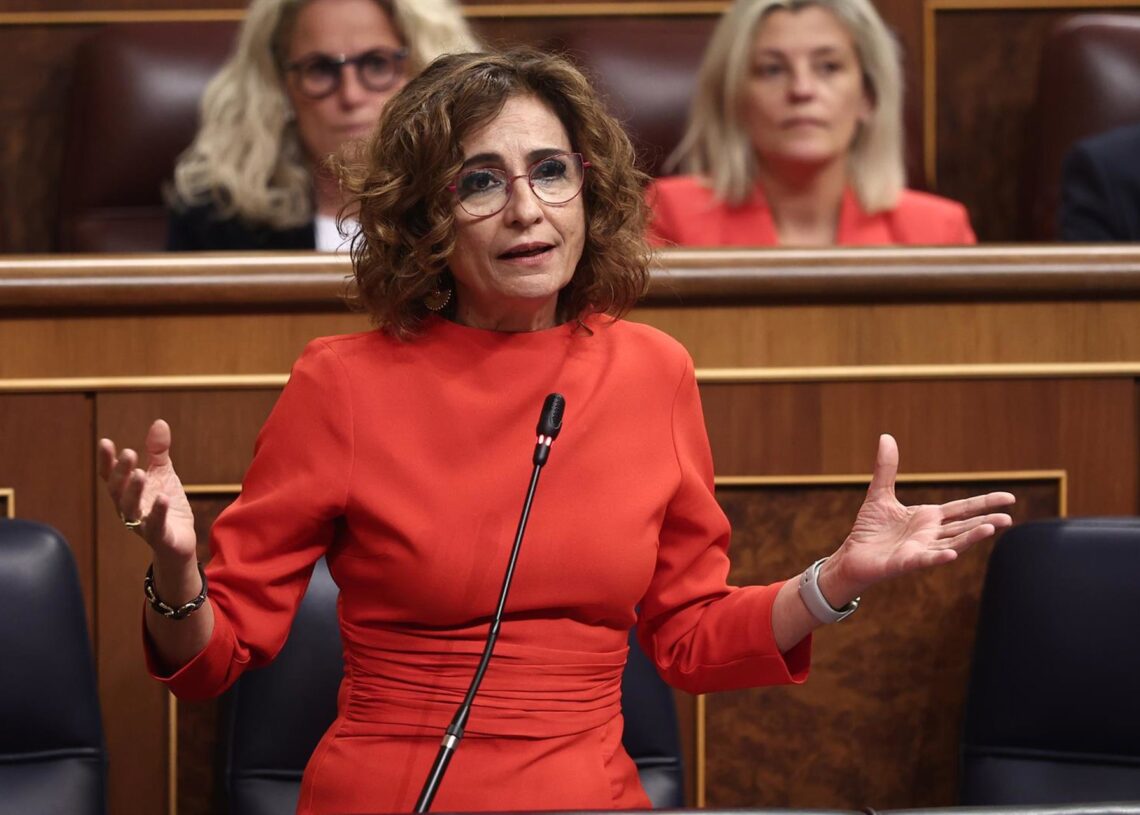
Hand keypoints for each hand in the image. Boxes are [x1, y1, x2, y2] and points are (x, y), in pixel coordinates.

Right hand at [97, 419, 196, 564]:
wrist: (180, 541)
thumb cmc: (166, 506)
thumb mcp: (163, 474)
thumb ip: (158, 452)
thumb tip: (159, 422)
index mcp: (127, 492)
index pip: (111, 475)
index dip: (106, 461)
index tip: (105, 442)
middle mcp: (128, 508)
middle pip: (118, 490)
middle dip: (121, 472)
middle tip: (129, 454)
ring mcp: (141, 524)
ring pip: (131, 509)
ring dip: (134, 491)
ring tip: (141, 474)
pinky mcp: (159, 537)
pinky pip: (155, 526)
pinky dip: (157, 512)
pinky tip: (162, 498)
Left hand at [820, 434, 1014, 605]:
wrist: (853, 555)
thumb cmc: (869, 529)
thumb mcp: (879, 494)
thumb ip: (886, 468)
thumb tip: (886, 436)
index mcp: (929, 518)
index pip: (963, 509)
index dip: (984, 503)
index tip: (1009, 498)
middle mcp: (930, 534)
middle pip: (963, 527)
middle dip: (985, 522)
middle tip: (1008, 518)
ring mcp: (921, 549)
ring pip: (951, 543)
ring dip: (970, 537)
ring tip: (990, 529)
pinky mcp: (905, 563)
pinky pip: (925, 559)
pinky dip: (938, 557)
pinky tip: (952, 554)